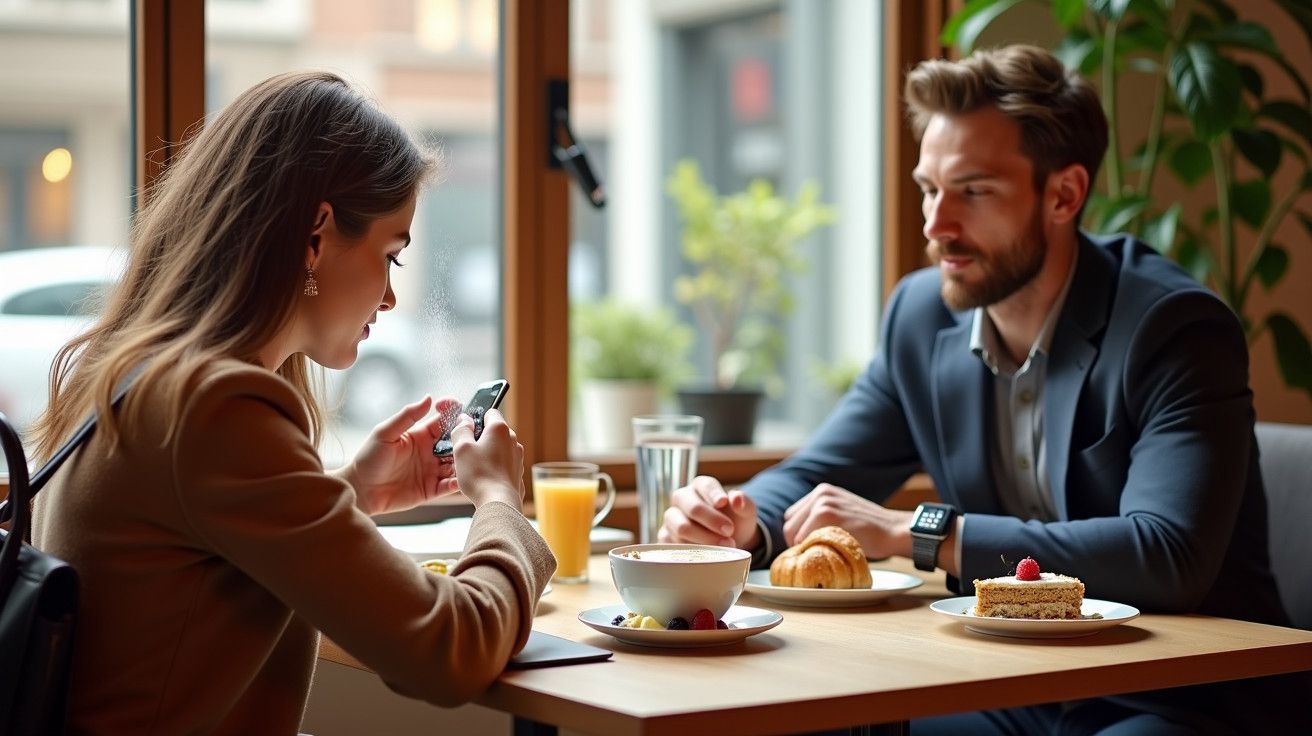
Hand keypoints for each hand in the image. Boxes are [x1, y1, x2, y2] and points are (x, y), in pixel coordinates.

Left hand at [340, 395, 461, 515]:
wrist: (360, 490)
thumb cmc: (368, 459)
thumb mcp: (385, 432)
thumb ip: (407, 416)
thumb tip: (429, 398)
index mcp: (420, 436)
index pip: (443, 422)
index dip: (454, 414)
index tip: (462, 409)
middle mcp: (429, 452)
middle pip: (455, 443)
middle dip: (466, 439)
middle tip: (475, 437)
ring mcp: (432, 471)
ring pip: (456, 464)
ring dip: (465, 461)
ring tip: (471, 459)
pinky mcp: (431, 490)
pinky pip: (450, 486)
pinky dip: (459, 482)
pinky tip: (463, 478)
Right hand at [449, 408, 524, 510]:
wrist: (498, 502)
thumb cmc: (479, 475)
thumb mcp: (461, 448)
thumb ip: (461, 430)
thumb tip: (463, 420)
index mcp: (500, 429)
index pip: (490, 412)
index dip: (476, 419)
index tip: (466, 431)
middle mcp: (513, 440)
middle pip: (494, 432)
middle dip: (480, 439)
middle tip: (466, 452)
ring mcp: (517, 457)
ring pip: (499, 449)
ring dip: (487, 454)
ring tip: (474, 468)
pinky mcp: (518, 472)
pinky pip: (503, 464)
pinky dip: (494, 468)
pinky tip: (484, 479)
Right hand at [658, 475, 760, 548]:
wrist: (727, 540)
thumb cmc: (734, 521)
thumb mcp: (745, 512)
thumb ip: (744, 503)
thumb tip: (737, 499)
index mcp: (700, 486)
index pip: (704, 485)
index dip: (712, 493)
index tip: (723, 502)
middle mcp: (682, 499)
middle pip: (692, 507)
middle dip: (712, 520)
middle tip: (729, 531)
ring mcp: (672, 518)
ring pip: (682, 528)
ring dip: (705, 539)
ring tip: (724, 546)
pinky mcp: (666, 538)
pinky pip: (674, 545)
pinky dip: (692, 551)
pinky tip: (707, 554)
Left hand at [782, 483, 911, 558]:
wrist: (893, 530)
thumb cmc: (870, 529)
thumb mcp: (844, 512)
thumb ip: (822, 516)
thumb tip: (799, 535)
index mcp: (822, 492)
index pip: (792, 516)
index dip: (797, 534)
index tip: (809, 547)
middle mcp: (820, 494)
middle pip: (788, 525)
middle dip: (796, 543)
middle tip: (813, 555)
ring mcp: (822, 504)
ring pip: (792, 534)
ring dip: (803, 548)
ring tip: (821, 554)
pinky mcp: (826, 516)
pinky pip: (803, 540)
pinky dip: (811, 550)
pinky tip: (826, 554)